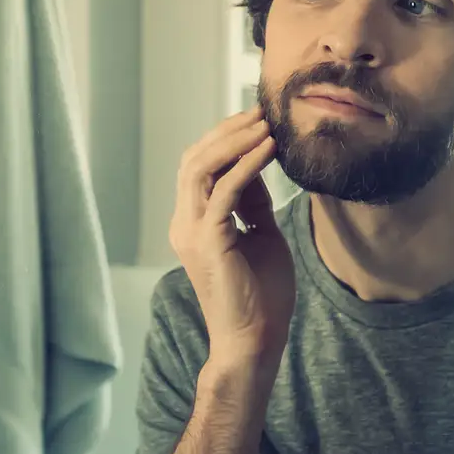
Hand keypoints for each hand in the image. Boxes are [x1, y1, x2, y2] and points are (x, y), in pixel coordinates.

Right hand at [168, 109, 294, 370]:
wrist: (255, 342)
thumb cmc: (261, 296)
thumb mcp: (261, 235)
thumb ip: (254, 202)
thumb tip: (260, 165)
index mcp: (193, 223)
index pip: (200, 167)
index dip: (226, 139)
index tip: (259, 120)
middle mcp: (184, 223)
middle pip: (194, 159)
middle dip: (228, 130)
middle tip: (261, 111)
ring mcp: (191, 232)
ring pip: (200, 167)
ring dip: (234, 140)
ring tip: (265, 123)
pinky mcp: (208, 240)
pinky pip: (223, 190)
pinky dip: (246, 164)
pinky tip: (269, 149)